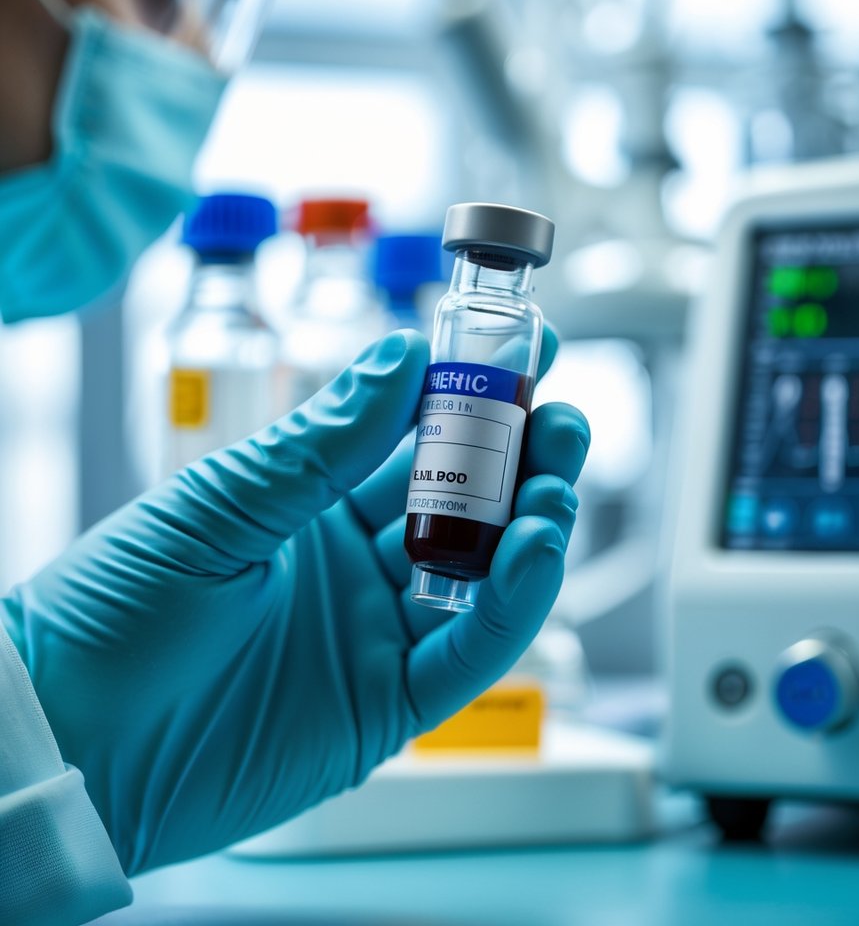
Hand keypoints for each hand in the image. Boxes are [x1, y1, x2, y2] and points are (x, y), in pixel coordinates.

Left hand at [0, 330, 588, 874]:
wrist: (69, 740)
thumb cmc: (115, 604)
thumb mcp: (219, 504)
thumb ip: (321, 441)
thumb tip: (401, 356)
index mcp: (310, 505)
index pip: (411, 440)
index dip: (468, 396)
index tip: (519, 349)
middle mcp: (354, 564)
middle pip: (463, 503)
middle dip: (519, 457)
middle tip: (558, 418)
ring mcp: (375, 631)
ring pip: (482, 572)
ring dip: (531, 523)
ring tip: (556, 480)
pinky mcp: (389, 704)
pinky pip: (471, 650)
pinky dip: (514, 602)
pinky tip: (535, 549)